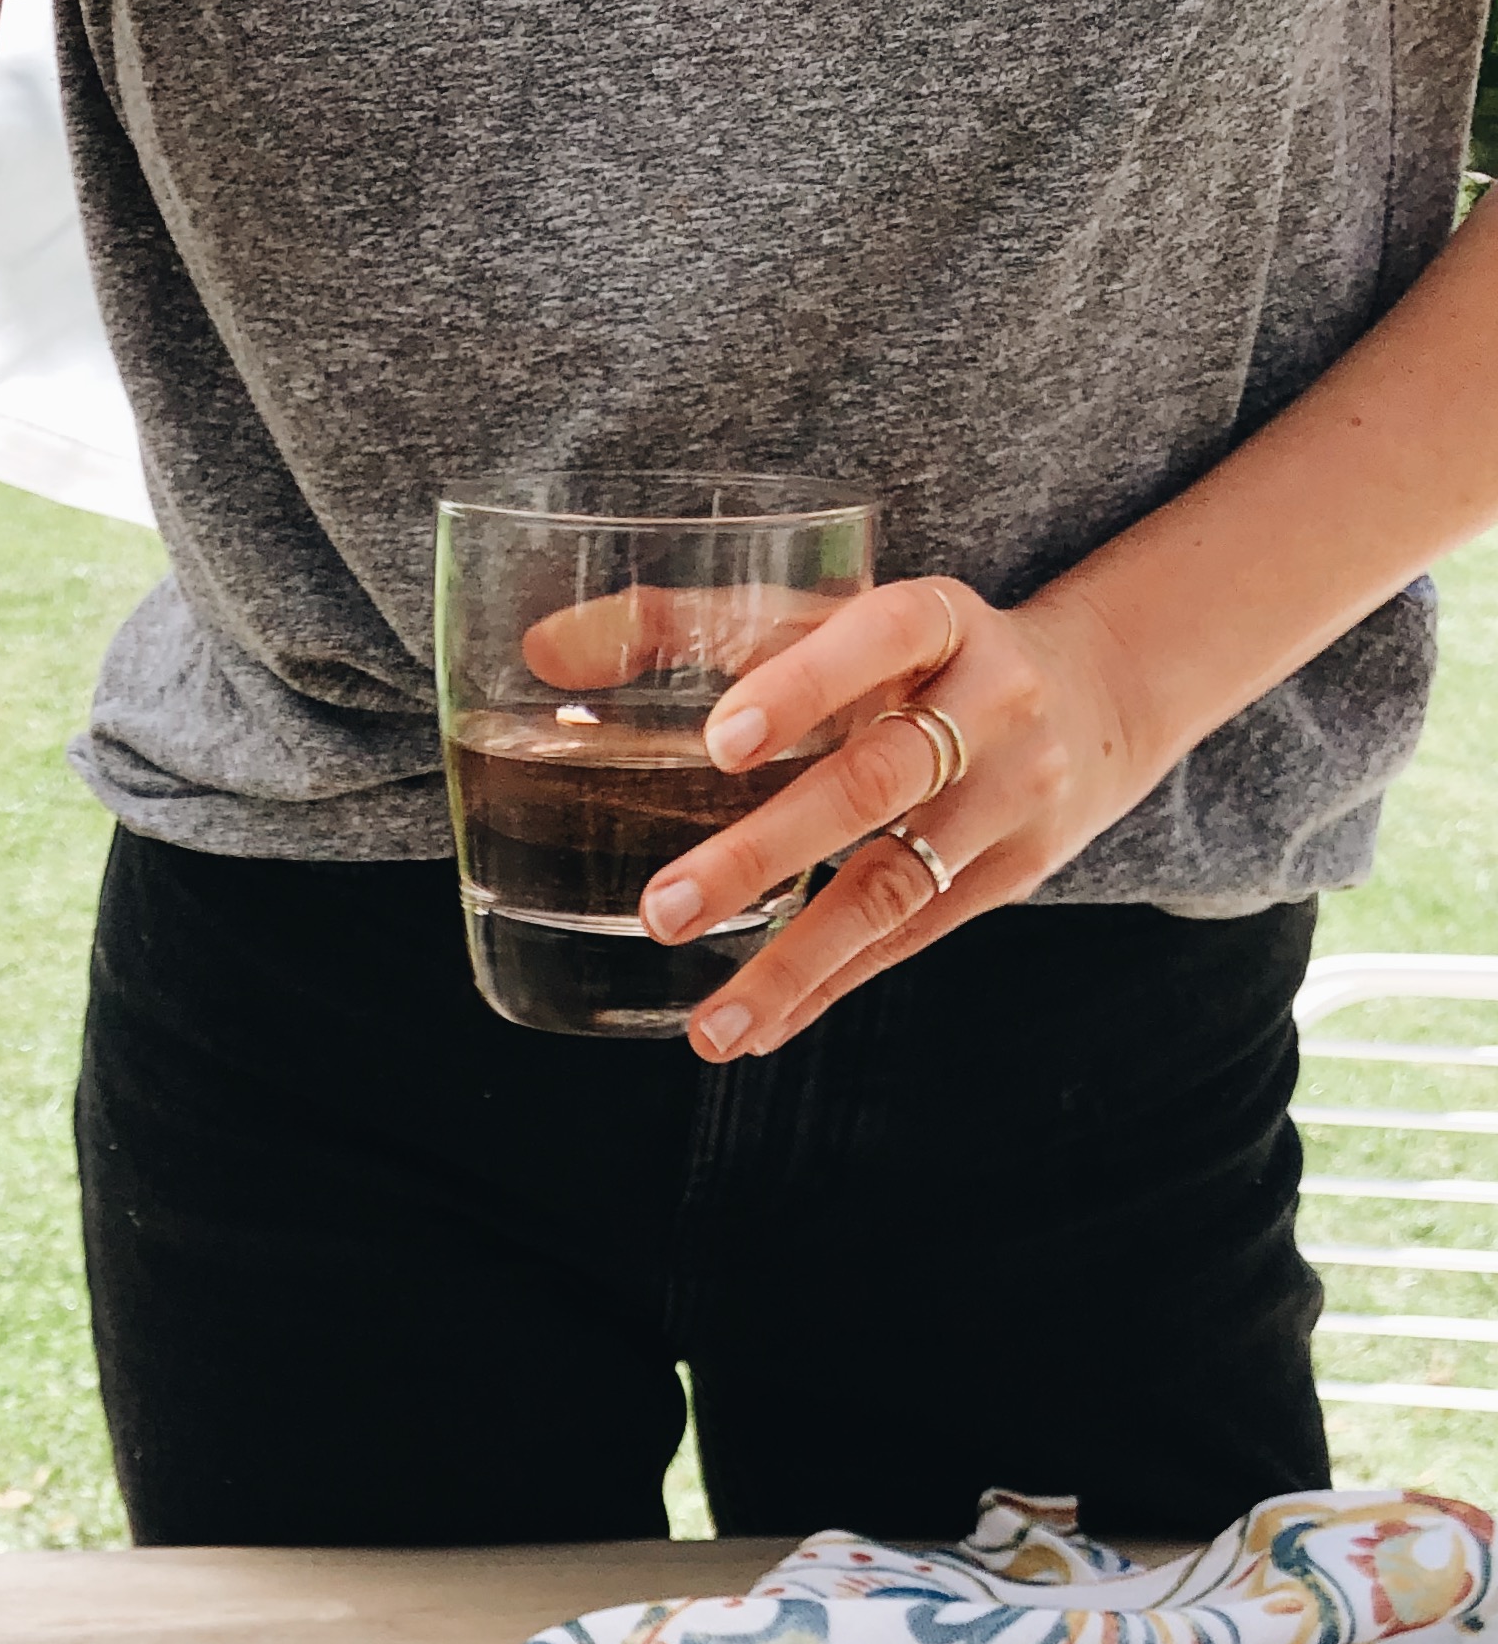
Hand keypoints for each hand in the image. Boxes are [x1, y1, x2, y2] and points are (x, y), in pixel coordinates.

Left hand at [626, 573, 1143, 1060]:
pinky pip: (907, 941)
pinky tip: (757, 1029)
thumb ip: (693, 625)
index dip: (803, 684)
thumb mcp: (836, 614)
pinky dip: (826, 989)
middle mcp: (989, 704)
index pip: (880, 634)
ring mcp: (1008, 796)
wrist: (1099, 694)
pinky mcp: (1010, 875)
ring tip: (708, 1027)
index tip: (720, 742)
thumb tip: (543, 650)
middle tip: (663, 911)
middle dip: (764, 853)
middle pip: (875, 781)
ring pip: (892, 886)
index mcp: (942, 619)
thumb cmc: (917, 654)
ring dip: (792, 963)